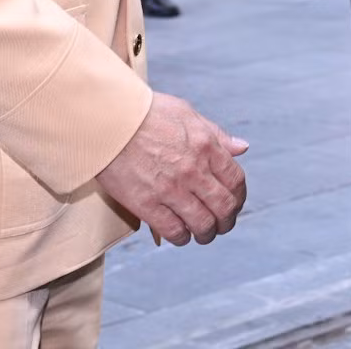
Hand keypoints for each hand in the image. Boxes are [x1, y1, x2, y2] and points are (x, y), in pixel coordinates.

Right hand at [94, 92, 248, 245]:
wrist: (108, 121)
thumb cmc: (146, 112)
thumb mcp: (188, 113)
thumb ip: (216, 134)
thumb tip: (242, 148)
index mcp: (206, 146)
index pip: (236, 180)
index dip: (239, 197)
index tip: (235, 203)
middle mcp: (193, 170)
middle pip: (224, 206)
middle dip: (227, 221)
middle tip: (222, 226)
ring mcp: (170, 189)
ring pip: (201, 223)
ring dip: (206, 234)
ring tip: (203, 235)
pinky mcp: (146, 204)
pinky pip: (172, 230)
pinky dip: (181, 238)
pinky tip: (180, 236)